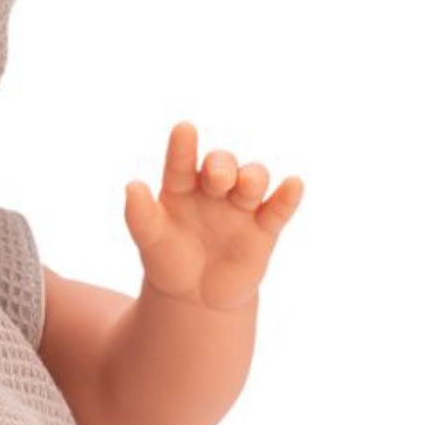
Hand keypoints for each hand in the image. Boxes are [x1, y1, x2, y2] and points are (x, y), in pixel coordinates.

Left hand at [125, 122, 303, 310]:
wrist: (194, 296)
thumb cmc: (168, 259)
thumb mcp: (149, 240)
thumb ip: (140, 215)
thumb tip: (132, 186)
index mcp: (181, 188)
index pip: (181, 163)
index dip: (182, 147)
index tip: (184, 129)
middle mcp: (213, 190)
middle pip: (222, 165)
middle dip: (222, 167)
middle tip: (217, 180)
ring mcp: (240, 207)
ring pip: (253, 179)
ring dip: (253, 177)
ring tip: (246, 186)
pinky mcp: (264, 228)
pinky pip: (279, 208)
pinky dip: (288, 195)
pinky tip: (293, 184)